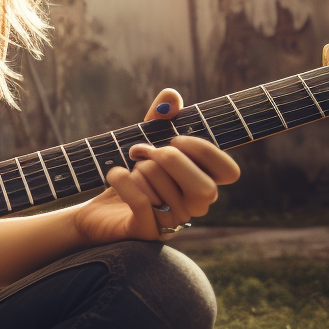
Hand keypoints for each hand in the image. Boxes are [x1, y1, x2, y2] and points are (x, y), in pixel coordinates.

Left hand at [71, 88, 239, 244]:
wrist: (98, 209)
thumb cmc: (131, 174)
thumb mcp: (146, 142)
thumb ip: (160, 120)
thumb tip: (171, 96)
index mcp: (202, 182)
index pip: (229, 173)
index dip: (205, 151)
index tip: (174, 138)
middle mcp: (194, 207)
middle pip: (205, 188)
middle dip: (170, 161)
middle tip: (143, 152)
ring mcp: (173, 223)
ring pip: (164, 189)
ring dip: (139, 171)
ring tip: (129, 171)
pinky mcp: (146, 232)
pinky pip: (142, 203)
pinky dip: (123, 181)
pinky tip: (114, 173)